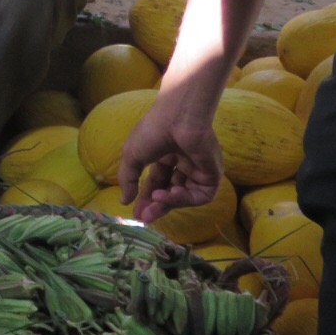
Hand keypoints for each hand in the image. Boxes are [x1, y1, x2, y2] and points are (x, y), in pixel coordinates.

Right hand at [117, 99, 224, 222]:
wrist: (178, 117)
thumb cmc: (153, 131)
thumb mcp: (132, 155)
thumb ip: (128, 179)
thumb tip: (123, 201)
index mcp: (165, 156)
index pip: (157, 184)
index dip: (146, 198)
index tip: (136, 213)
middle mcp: (183, 164)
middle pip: (170, 193)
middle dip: (157, 206)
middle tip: (145, 217)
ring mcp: (198, 170)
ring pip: (185, 196)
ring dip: (169, 202)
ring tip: (156, 200)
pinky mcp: (212, 174)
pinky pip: (199, 195)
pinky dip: (184, 198)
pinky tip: (169, 193)